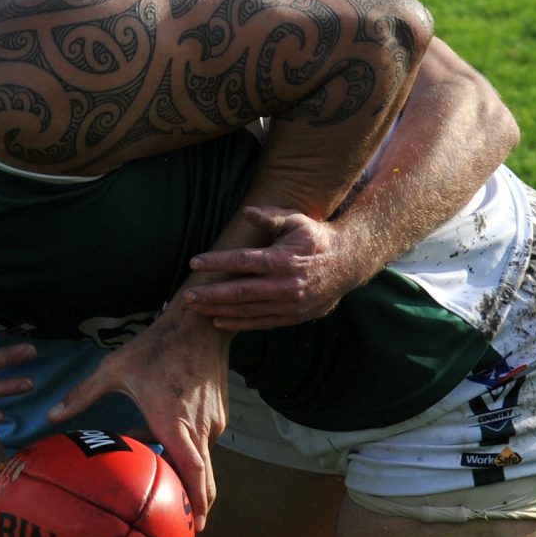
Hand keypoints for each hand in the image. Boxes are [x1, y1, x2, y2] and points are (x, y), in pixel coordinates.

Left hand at [45, 304, 229, 521]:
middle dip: (194, 499)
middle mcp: (199, 428)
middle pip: (203, 476)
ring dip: (176, 460)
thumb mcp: (114, 368)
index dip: (197, 501)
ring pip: (198, 455)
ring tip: (144, 444)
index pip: (194, 472)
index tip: (196, 526)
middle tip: (179, 519)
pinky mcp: (219, 412)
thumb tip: (51, 414)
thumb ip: (82, 395)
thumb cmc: (155, 346)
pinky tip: (157, 425)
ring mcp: (213, 421)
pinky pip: (201, 438)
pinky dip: (183, 442)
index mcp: (174, 423)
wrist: (198, 322)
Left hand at [179, 206, 371, 332]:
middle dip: (210, 294)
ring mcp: (289, 304)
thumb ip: (270, 216)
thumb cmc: (317, 238)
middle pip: (239, 292)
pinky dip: (238, 324)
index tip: (194, 263)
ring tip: (196, 309)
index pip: (242, 261)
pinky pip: (261, 323)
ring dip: (219, 310)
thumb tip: (246, 212)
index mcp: (283, 260)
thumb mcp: (296, 221)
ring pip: (247, 310)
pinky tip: (219, 321)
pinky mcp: (293, 316)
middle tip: (187, 296)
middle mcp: (285, 285)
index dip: (216, 262)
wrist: (348, 263)